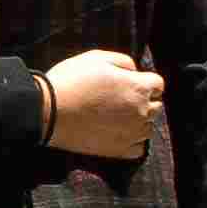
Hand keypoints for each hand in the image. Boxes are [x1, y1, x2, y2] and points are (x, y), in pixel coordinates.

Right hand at [37, 50, 163, 161]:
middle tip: (121, 99)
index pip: (158, 84)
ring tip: (118, 116)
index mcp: (138, 87)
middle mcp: (141, 111)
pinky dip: (133, 141)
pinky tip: (118, 133)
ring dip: (139, 121)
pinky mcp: (119, 150)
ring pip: (148, 127)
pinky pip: (138, 148)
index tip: (129, 83)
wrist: (48, 111)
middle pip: (156, 106)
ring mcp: (131, 133)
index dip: (144, 81)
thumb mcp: (96, 57)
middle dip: (144, 100)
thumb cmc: (70, 80)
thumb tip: (135, 71)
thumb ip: (123, 61)